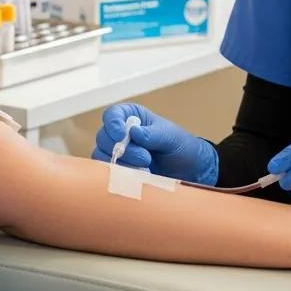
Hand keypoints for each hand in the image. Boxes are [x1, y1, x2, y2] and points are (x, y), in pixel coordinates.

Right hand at [92, 102, 218, 183]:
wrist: (188, 170)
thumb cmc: (180, 146)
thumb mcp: (170, 137)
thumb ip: (152, 134)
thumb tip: (134, 132)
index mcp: (132, 116)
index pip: (112, 114)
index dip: (113, 124)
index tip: (121, 135)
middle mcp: (121, 132)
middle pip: (104, 137)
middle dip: (123, 149)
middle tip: (145, 157)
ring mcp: (118, 152)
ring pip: (102, 155)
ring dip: (122, 163)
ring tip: (146, 167)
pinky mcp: (119, 170)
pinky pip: (108, 172)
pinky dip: (122, 174)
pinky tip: (141, 175)